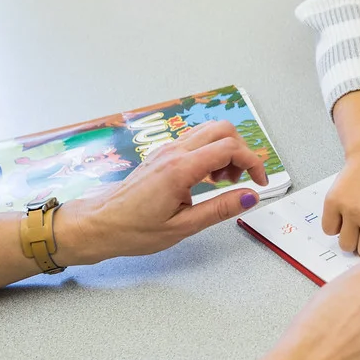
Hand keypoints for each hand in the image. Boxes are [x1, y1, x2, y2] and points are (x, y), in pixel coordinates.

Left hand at [56, 120, 266, 264]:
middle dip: (242, 151)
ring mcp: (168, 149)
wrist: (99, 224)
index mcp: (181, 169)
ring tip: (222, 182)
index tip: (260, 182)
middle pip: (223, 129)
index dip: (253, 162)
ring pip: (210, 131)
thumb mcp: (183, 227)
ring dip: (227, 150)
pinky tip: (206, 179)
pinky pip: (196, 140)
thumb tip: (250, 196)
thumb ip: (220, 209)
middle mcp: (175, 152)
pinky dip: (212, 153)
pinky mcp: (164, 154)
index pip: (230, 148)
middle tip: (241, 180)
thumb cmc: (134, 230)